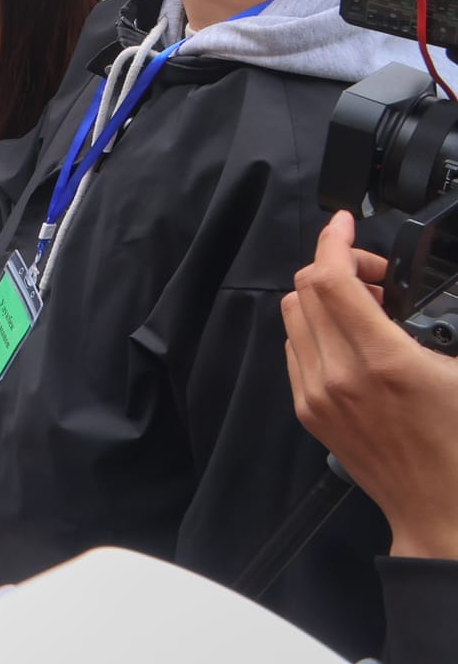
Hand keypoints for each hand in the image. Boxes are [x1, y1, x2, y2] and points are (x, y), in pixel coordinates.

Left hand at [282, 211, 457, 559]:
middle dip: (336, 266)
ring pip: (294, 314)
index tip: (345, 223)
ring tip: (368, 308)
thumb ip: (434, 324)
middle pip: (306, 288)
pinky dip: (316, 328)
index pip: (331, 279)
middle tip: (375, 276)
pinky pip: (295, 348)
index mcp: (382, 361)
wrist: (442, 513)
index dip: (334, 240)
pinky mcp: (308, 410)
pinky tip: (351, 338)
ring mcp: (317, 393)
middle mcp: (339, 374)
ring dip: (323, 296)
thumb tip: (399, 293)